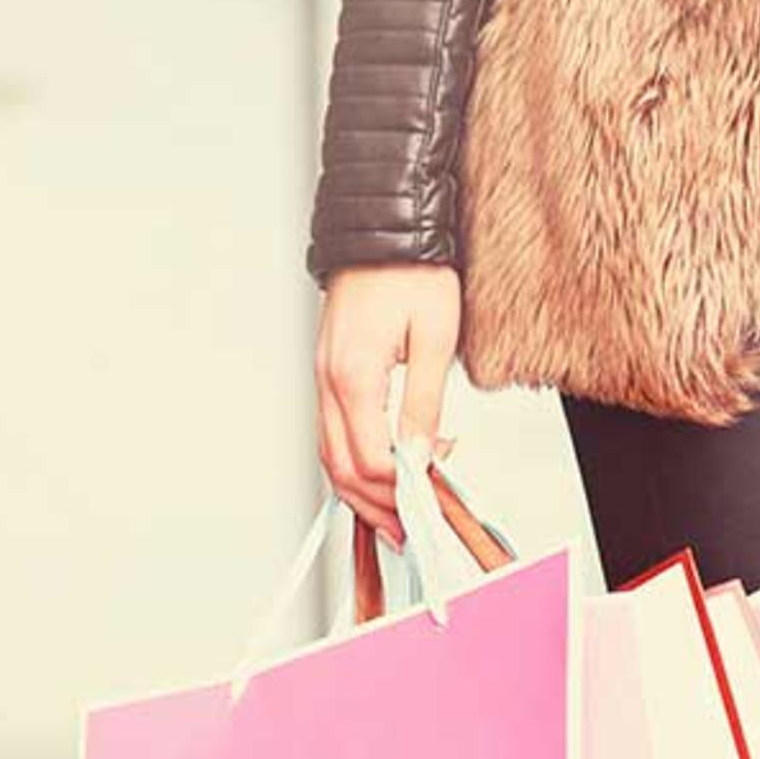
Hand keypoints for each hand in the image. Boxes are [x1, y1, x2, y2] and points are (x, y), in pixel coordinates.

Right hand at [315, 264, 462, 543]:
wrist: (385, 230)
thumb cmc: (412, 273)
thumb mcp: (434, 339)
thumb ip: (423, 403)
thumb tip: (421, 455)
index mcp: (353, 374)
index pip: (371, 457)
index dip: (401, 488)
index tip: (431, 503)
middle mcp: (329, 379)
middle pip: (340, 465)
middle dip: (376, 504)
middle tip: (411, 529)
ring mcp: (325, 375)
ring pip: (331, 452)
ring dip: (363, 489)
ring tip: (397, 513)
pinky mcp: (332, 371)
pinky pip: (335, 430)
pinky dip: (356, 460)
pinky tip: (384, 472)